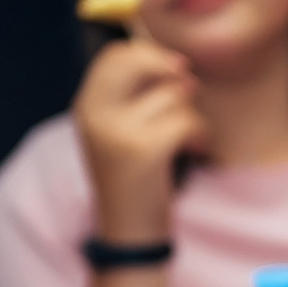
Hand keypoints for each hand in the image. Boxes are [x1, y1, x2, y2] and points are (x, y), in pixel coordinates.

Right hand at [71, 37, 207, 243]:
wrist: (129, 233)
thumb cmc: (135, 179)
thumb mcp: (122, 133)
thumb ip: (137, 97)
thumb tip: (177, 63)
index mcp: (87, 107)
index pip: (114, 55)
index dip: (149, 53)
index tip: (174, 68)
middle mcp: (95, 115)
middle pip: (139, 61)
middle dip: (172, 71)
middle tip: (189, 88)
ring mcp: (116, 132)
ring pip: (172, 94)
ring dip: (191, 114)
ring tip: (186, 138)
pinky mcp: (143, 151)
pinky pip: (187, 121)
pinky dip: (200, 134)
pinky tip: (196, 150)